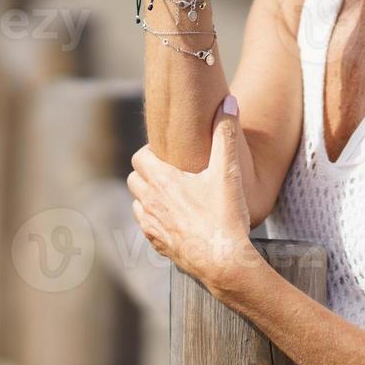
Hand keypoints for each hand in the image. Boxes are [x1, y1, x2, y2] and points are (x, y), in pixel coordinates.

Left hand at [127, 95, 265, 292]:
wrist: (223, 262)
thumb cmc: (225, 217)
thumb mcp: (228, 172)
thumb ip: (226, 134)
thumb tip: (229, 101)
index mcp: (162, 181)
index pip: (140, 157)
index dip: (151, 152)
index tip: (168, 153)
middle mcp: (150, 202)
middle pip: (135, 179)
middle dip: (148, 173)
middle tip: (171, 172)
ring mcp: (152, 226)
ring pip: (137, 204)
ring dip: (148, 197)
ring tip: (173, 196)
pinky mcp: (158, 245)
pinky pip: (146, 226)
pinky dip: (155, 219)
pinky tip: (175, 220)